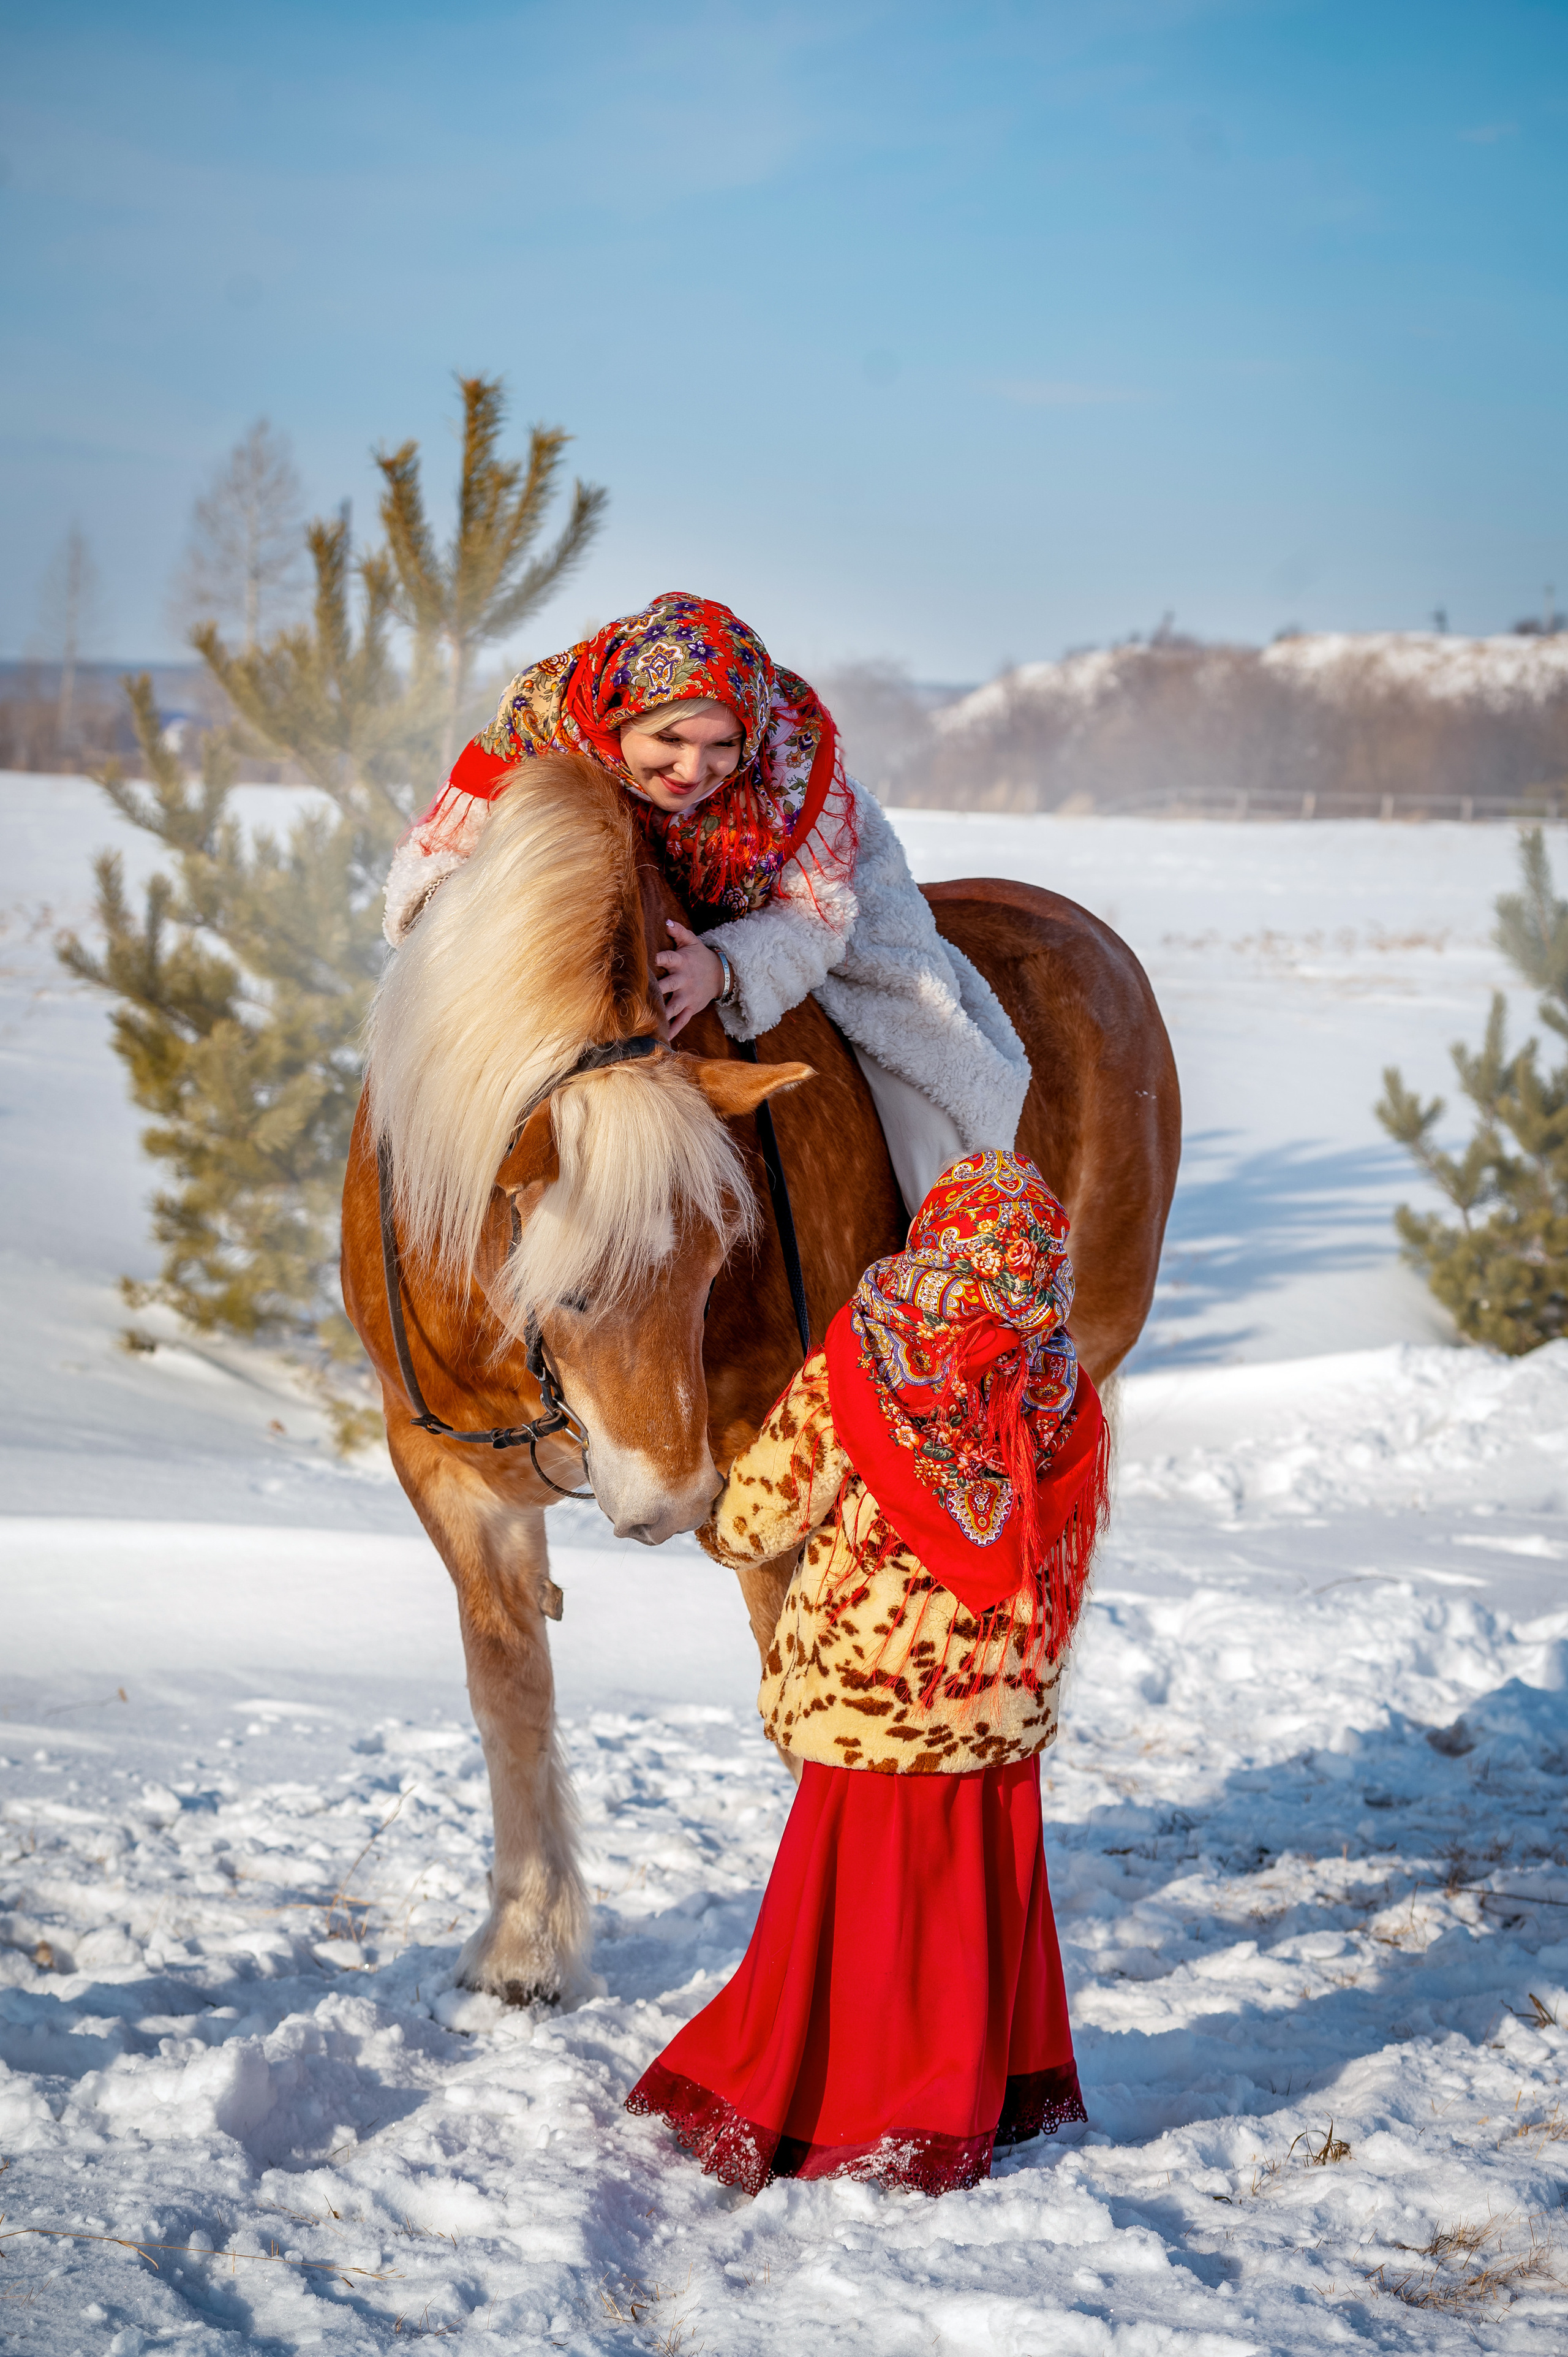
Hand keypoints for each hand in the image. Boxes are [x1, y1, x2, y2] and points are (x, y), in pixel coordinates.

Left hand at [655, 919, 723, 1037]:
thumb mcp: (692, 941)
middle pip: (666, 986)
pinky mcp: (691, 1008)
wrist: (721, 975)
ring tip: (646, 1021)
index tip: (645, 961)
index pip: (667, 959)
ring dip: (661, 1013)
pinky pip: (682, 1020)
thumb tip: (664, 921)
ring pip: (672, 1006)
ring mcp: (687, 996)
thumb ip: (678, 931)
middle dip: (654, 991)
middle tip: (637, 996)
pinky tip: (662, 1036)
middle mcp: (683, 980)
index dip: (657, 959)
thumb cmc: (700, 957)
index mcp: (681, 962)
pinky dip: (673, 1028)